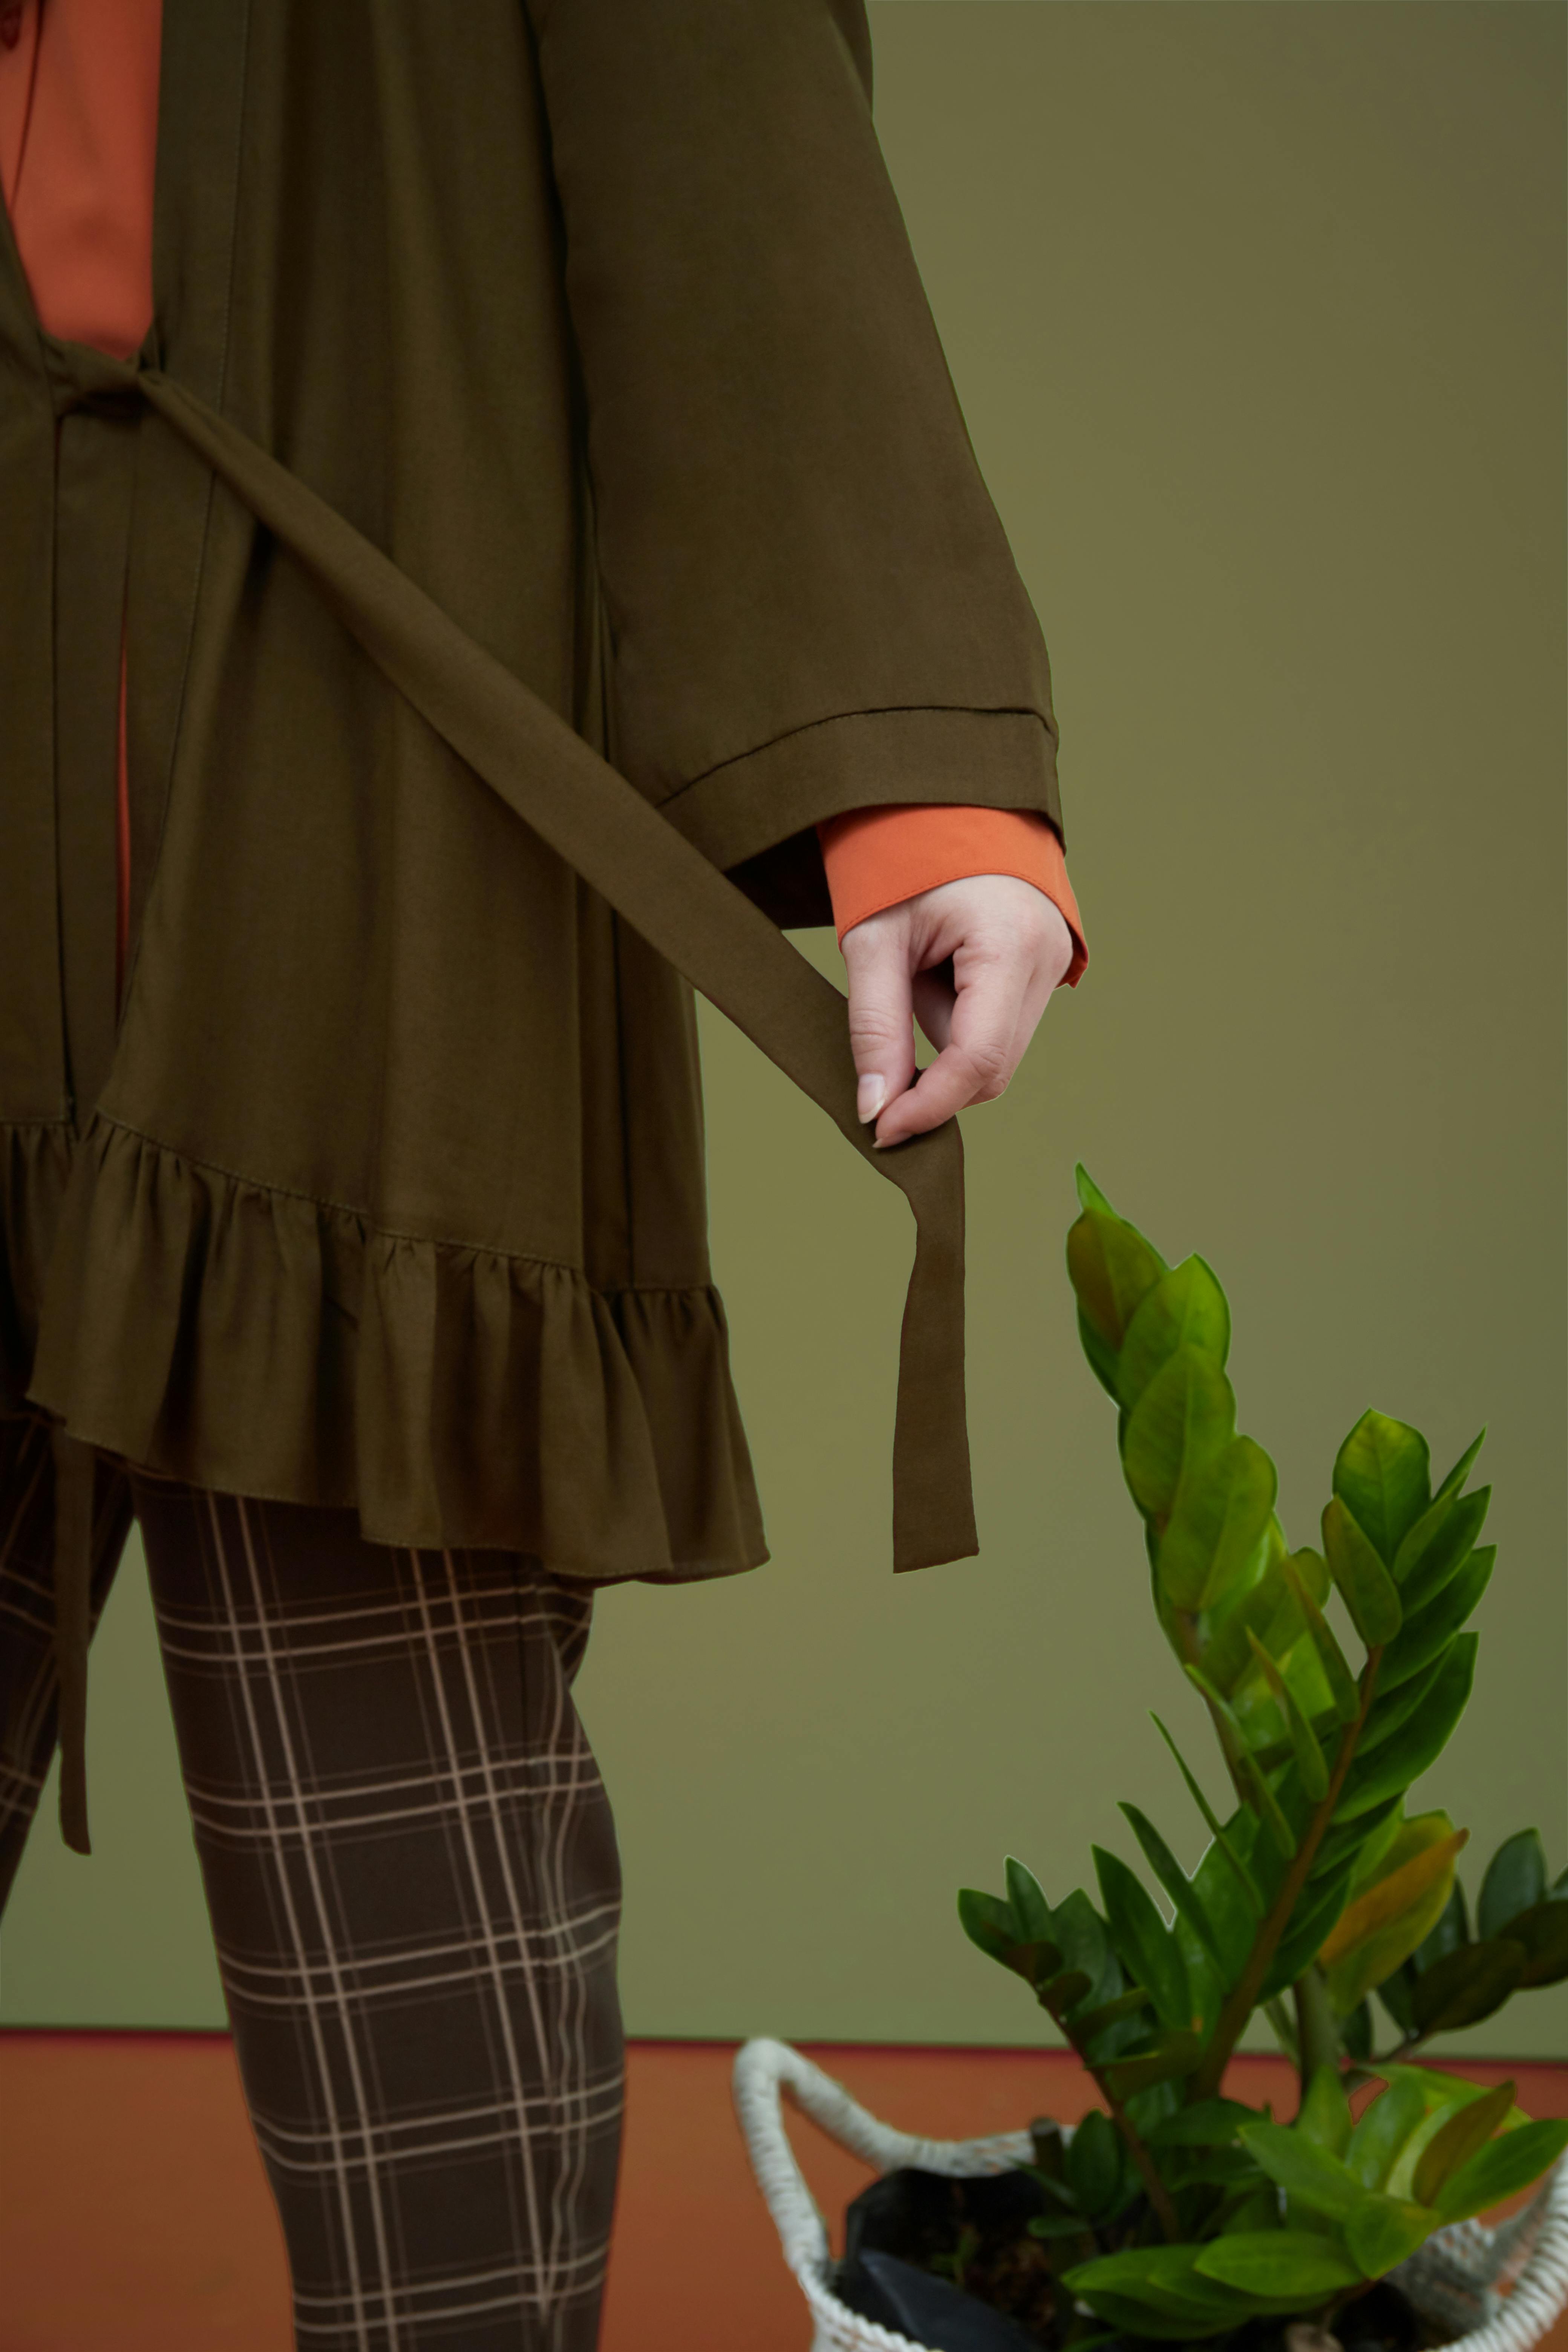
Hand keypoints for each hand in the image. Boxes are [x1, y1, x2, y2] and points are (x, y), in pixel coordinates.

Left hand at [841, 874, 1074, 1148]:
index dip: (929, 1105)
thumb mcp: (873, 940)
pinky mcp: (1046, 969)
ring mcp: (1055, 963)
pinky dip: (959, 1019)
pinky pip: (1000, 1025)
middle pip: (991, 1066)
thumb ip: (874, 1027)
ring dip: (943, 1036)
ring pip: (995, 1051)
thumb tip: (875, 1109)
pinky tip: (939, 974)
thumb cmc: (904, 862)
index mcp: (1009, 942)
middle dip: (933, 1070)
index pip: (978, 1058)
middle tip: (883, 1039)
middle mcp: (1048, 957)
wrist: (944, 805)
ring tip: (917, 973)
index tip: (883, 1129)